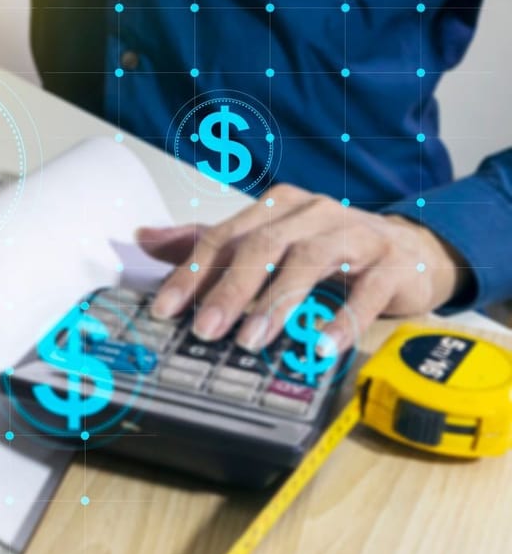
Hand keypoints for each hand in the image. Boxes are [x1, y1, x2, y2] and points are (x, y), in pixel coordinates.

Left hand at [136, 183, 469, 353]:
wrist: (410, 250)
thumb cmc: (328, 248)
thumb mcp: (267, 241)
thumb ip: (208, 243)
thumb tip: (143, 237)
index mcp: (277, 207)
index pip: (224, 237)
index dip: (193, 273)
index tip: (165, 309)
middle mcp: (313, 214)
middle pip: (263, 245)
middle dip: (229, 289)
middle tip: (204, 329)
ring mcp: (355, 235)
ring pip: (309, 261)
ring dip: (277, 303)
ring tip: (252, 340)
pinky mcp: (392, 264)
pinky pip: (367, 291)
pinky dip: (343, 319)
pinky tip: (322, 346)